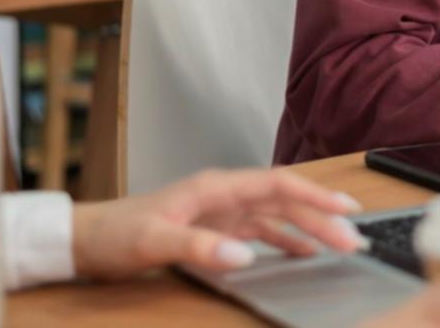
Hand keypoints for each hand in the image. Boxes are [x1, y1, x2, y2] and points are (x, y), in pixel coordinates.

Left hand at [71, 168, 365, 279]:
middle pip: (284, 201)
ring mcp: (221, 213)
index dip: (315, 195)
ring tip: (340, 246)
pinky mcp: (215, 230)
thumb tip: (247, 256)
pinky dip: (286, 241)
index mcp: (216, 188)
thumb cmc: (116, 233)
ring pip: (277, 216)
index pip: (277, 184)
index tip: (346, 209)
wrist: (85, 240)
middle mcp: (225, 195)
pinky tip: (303, 253)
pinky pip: (261, 232)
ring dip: (309, 229)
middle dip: (321, 218)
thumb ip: (200, 247)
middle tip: (354, 241)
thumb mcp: (154, 241)